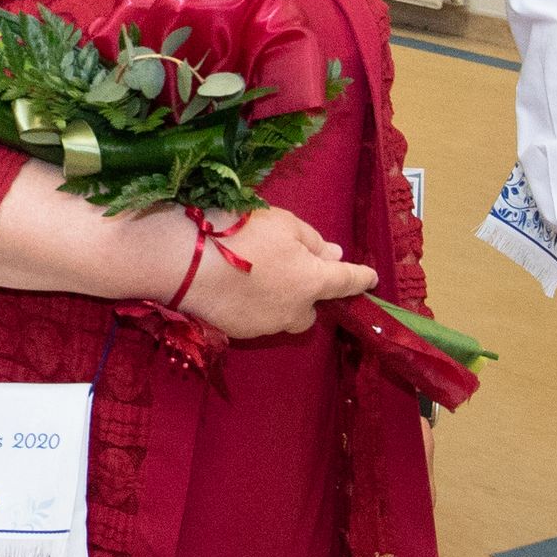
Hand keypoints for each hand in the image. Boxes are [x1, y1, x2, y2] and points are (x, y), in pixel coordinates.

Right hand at [165, 208, 374, 340]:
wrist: (184, 262)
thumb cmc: (239, 232)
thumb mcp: (283, 223)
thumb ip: (313, 242)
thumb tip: (334, 255)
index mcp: (313, 281)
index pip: (346, 281)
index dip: (361, 278)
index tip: (372, 278)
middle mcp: (295, 311)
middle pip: (312, 310)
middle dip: (306, 294)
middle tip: (288, 268)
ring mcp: (266, 326)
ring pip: (283, 316)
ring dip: (279, 300)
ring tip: (253, 275)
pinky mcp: (239, 333)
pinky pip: (257, 319)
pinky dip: (253, 306)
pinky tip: (234, 287)